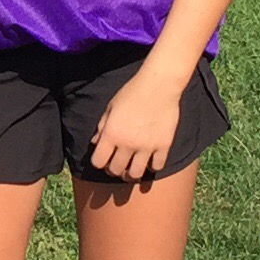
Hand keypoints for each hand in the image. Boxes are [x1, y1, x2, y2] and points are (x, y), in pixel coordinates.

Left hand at [83, 70, 183, 184]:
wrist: (159, 85)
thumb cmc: (132, 93)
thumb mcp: (111, 108)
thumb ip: (102, 127)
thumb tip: (95, 143)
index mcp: (112, 134)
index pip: (98, 162)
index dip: (99, 162)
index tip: (103, 159)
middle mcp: (127, 143)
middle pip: (115, 170)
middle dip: (113, 170)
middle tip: (117, 165)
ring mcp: (147, 146)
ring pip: (136, 174)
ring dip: (132, 174)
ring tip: (132, 168)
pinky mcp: (164, 145)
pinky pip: (157, 166)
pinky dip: (153, 166)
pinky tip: (151, 160)